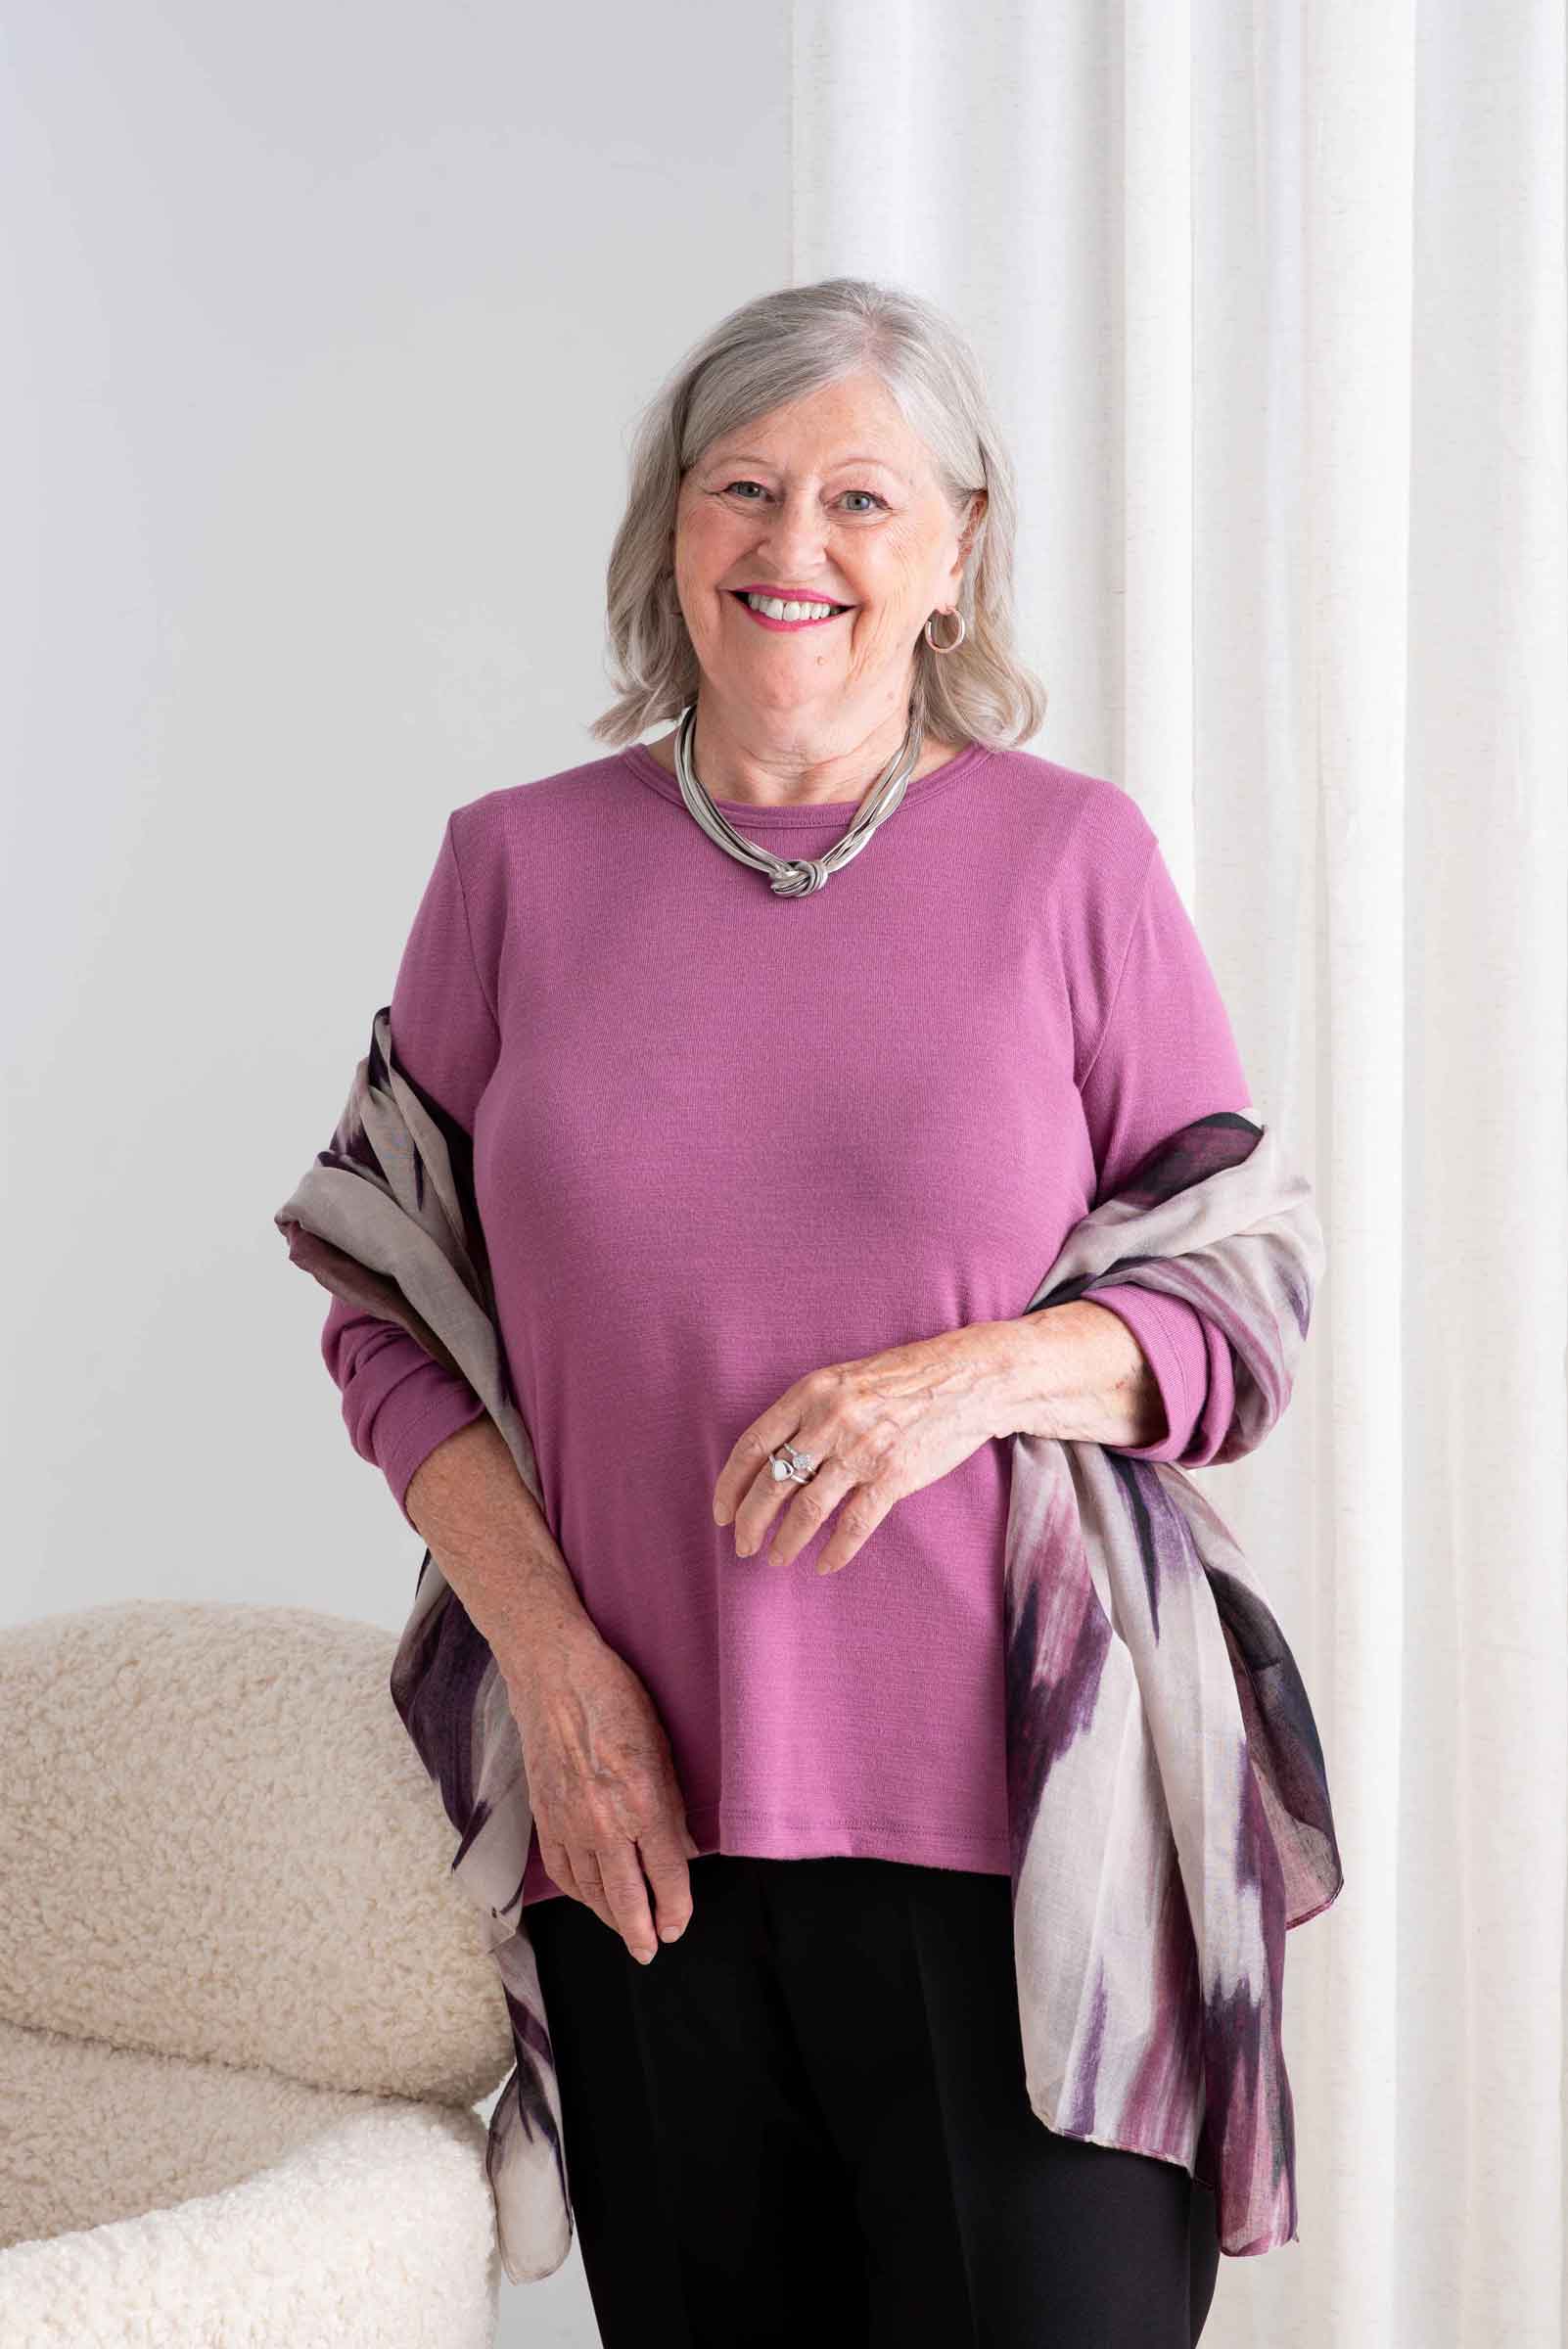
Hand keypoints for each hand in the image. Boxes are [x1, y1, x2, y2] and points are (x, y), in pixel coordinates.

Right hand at [502, 1629, 700, 1963]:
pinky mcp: (543, 1815)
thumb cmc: (616, 1699)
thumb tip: (682, 1852)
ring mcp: (569, 1822)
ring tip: (624, 1930)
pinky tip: (588, 1897)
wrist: (554, 1675)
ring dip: (608, 1917)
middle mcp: (604, 1822)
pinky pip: (560, 1869)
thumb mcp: (662, 1747)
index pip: (666, 1874)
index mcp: (643, 1802)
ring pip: (590, 1889)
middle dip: (640, 1932)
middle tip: (650, 1951)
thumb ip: (672, 1807)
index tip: (677, 1928)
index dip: (675, 1908)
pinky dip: (576, 1891)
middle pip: (625, 1897)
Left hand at [712, 1324, 1010, 1575]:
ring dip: (786, 1541)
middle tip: (743, 1546)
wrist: (965, 1379)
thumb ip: (805, 1413)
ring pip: (808, 1509)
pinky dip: (835, 1550)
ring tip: (776, 1558)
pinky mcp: (894, 1476)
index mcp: (810, 1393)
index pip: (753, 1445)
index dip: (730, 1485)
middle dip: (751, 1522)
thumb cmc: (901, 1378)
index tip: (722, 1512)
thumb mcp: (841, 1381)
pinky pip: (855, 1524)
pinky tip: (825, 1564)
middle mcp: (830, 1420)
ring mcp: (862, 1450)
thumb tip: (770, 1460)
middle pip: (773, 1482)